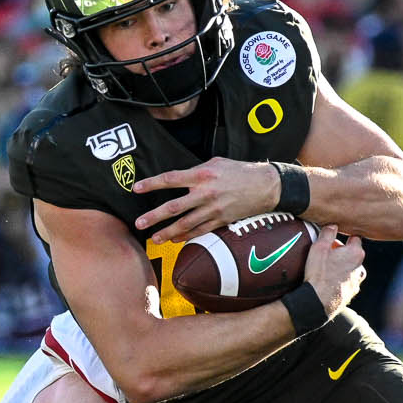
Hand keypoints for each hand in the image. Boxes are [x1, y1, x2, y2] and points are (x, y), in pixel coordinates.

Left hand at [132, 158, 281, 242]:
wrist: (266, 186)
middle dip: (154, 216)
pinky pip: (200, 231)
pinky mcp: (222, 220)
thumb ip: (195, 171)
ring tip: (154, 238)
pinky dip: (186, 236)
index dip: (152, 184)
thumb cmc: (239, 171)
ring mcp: (214, 209)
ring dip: (167, 232)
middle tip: (138, 222)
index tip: (136, 189)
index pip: (171, 179)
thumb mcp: (216, 163)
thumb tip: (177, 179)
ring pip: (185, 224)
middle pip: (174, 207)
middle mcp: (206, 193)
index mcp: (202, 174)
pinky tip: (175, 240)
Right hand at [303, 224, 364, 314]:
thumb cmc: (319, 273)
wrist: (318, 301)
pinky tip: (328, 281)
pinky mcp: (351, 292)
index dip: (343, 237)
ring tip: (327, 269)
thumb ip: (327, 233)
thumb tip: (333, 225)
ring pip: (351, 268)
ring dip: (342, 266)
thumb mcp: (319, 248)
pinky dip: (340, 279)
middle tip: (325, 254)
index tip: (334, 239)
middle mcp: (360, 267)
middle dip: (341, 252)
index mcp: (355, 253)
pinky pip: (347, 281)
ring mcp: (357, 281)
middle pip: (352, 254)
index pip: (354, 238)